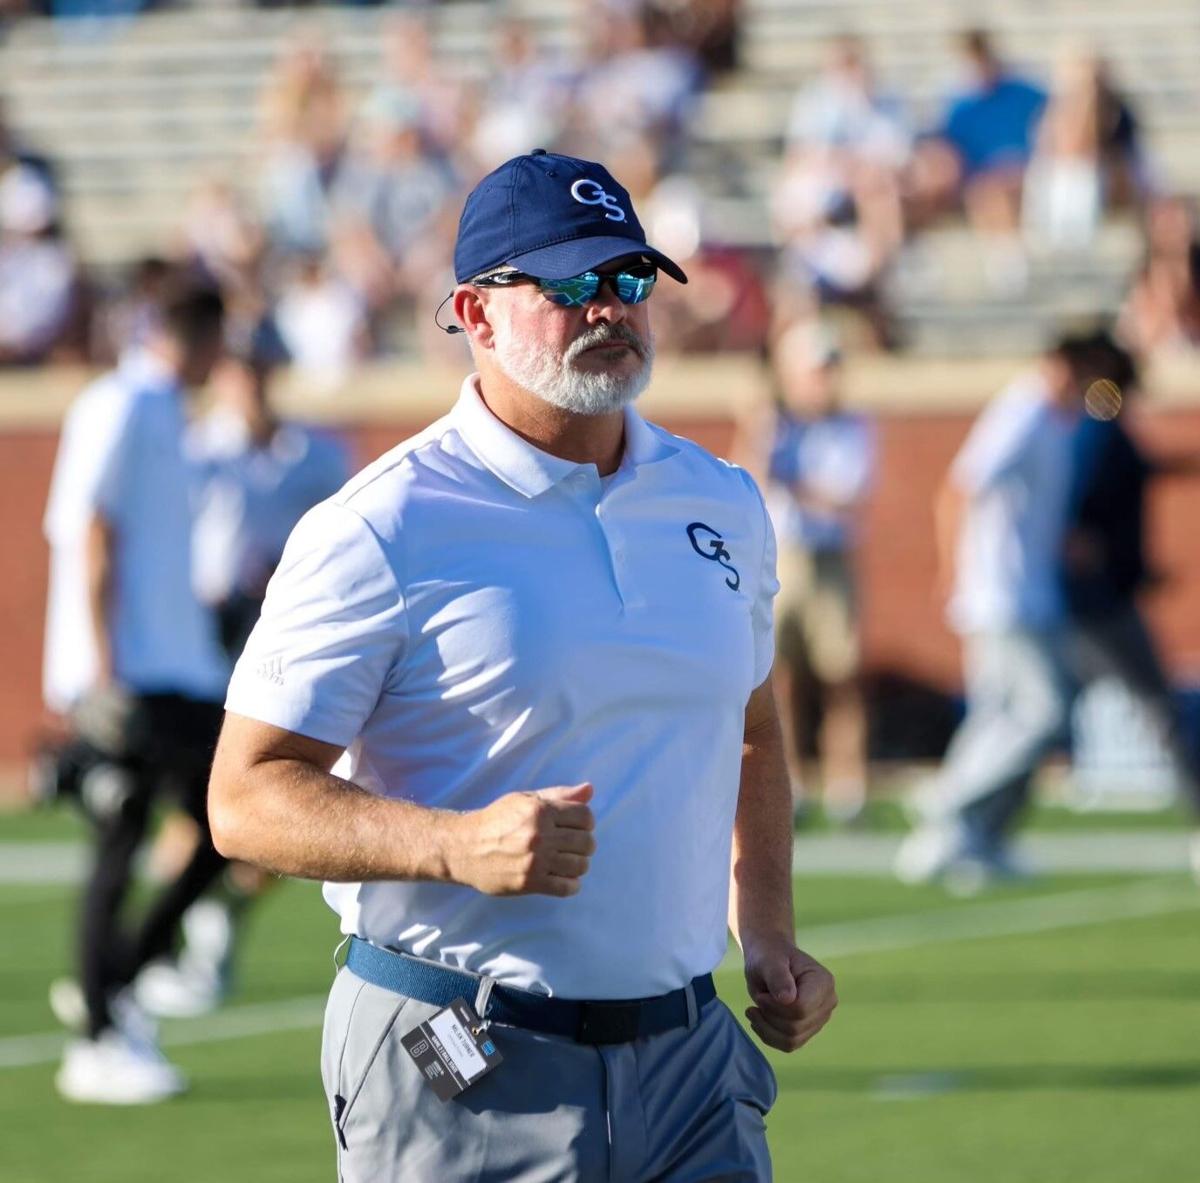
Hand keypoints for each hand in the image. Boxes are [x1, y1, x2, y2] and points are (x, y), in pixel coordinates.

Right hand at [451, 783, 595, 897]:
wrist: (465, 848)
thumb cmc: (497, 820)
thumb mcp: (525, 800)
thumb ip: (559, 795)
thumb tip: (590, 789)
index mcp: (540, 810)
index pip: (585, 816)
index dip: (585, 822)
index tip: (576, 827)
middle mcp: (539, 835)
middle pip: (586, 842)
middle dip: (584, 844)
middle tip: (572, 846)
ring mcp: (535, 860)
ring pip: (580, 865)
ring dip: (578, 864)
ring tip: (566, 861)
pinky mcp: (530, 882)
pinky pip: (567, 887)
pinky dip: (571, 884)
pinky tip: (562, 877)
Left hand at [743, 934, 836, 1052]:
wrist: (770, 961)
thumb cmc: (769, 957)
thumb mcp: (768, 961)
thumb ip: (777, 977)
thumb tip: (787, 999)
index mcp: (823, 982)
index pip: (801, 1009)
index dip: (775, 1007)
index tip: (761, 995)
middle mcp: (827, 1003)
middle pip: (795, 1027)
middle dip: (769, 1016)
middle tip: (758, 999)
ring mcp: (820, 1019)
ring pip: (792, 1040)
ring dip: (766, 1028)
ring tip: (754, 1010)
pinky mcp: (808, 1031)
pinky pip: (788, 1045)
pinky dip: (769, 1036)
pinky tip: (758, 1020)